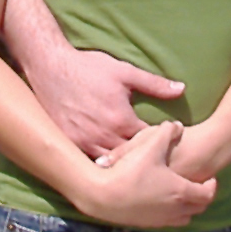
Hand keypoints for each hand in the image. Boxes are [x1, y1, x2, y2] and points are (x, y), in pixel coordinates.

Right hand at [26, 46, 184, 157]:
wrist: (49, 67)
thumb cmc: (88, 67)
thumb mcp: (124, 72)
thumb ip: (154, 84)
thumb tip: (181, 89)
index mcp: (121, 120)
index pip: (150, 143)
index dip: (160, 144)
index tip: (166, 143)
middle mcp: (103, 136)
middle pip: (132, 159)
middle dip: (143, 159)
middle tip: (153, 157)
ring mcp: (84, 143)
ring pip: (111, 164)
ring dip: (122, 164)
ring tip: (133, 164)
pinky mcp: (69, 144)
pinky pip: (89, 161)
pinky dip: (101, 162)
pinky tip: (108, 162)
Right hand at [80, 121, 215, 228]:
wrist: (102, 195)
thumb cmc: (130, 170)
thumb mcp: (150, 145)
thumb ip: (167, 132)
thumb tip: (177, 125)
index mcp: (181, 192)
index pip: (207, 194)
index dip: (211, 186)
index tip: (211, 179)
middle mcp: (174, 210)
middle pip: (197, 209)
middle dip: (201, 197)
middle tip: (200, 186)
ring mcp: (160, 219)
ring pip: (182, 218)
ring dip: (186, 207)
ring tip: (181, 194)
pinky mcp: (145, 224)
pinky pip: (166, 221)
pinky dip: (169, 212)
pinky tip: (160, 199)